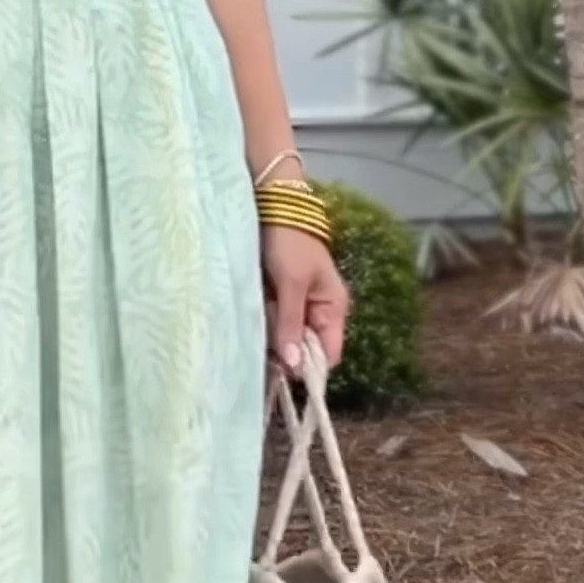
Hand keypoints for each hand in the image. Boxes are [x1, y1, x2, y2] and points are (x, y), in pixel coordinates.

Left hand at [261, 230, 349, 375]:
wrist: (272, 206)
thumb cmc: (289, 242)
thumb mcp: (292, 283)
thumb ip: (292, 323)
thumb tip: (295, 366)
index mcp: (333, 308)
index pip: (329, 353)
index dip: (311, 368)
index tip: (285, 376)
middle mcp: (319, 311)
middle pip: (307, 349)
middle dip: (288, 358)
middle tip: (262, 365)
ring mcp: (298, 306)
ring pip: (288, 339)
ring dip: (273, 344)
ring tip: (253, 349)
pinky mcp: (279, 299)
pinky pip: (274, 324)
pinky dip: (264, 330)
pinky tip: (250, 335)